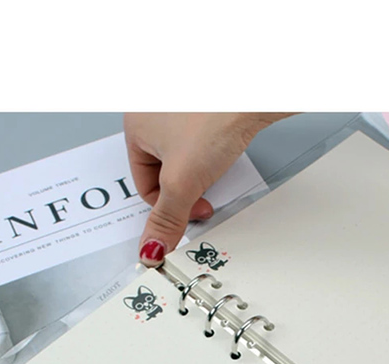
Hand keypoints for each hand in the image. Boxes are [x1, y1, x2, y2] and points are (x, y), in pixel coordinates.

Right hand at [124, 113, 292, 265]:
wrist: (253, 90)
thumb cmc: (214, 116)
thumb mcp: (183, 181)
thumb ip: (167, 219)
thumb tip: (151, 248)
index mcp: (135, 126)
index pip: (144, 185)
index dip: (168, 206)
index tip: (192, 212)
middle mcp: (153, 112)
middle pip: (164, 174)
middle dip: (186, 189)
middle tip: (205, 194)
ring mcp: (181, 108)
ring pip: (186, 160)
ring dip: (202, 174)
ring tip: (217, 167)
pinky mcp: (209, 108)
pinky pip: (205, 143)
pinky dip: (215, 155)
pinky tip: (227, 152)